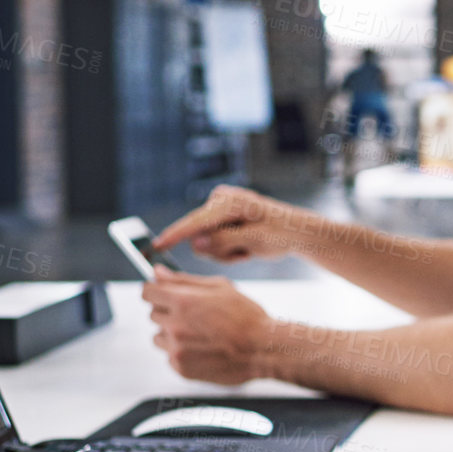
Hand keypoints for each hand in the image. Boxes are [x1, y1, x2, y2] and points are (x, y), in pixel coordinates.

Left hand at [142, 269, 274, 385]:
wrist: (264, 350)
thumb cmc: (248, 318)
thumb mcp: (221, 288)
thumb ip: (184, 280)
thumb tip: (159, 272)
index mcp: (183, 301)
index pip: (147, 292)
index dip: (157, 292)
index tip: (164, 295)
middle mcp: (175, 325)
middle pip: (153, 314)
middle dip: (169, 313)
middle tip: (195, 317)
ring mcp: (177, 348)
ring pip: (159, 337)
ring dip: (172, 334)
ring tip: (200, 335)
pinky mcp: (181, 367)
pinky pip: (169, 356)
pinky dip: (182, 353)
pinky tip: (203, 349)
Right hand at [153, 185, 314, 262]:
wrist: (297, 231)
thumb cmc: (282, 233)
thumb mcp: (256, 240)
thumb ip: (225, 241)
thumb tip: (197, 243)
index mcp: (230, 202)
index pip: (196, 222)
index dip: (175, 235)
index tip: (155, 246)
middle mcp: (220, 200)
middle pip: (199, 235)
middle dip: (219, 250)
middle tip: (246, 252)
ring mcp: (218, 208)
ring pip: (205, 242)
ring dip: (225, 252)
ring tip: (248, 248)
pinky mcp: (219, 218)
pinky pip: (212, 242)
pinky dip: (228, 250)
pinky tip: (246, 246)